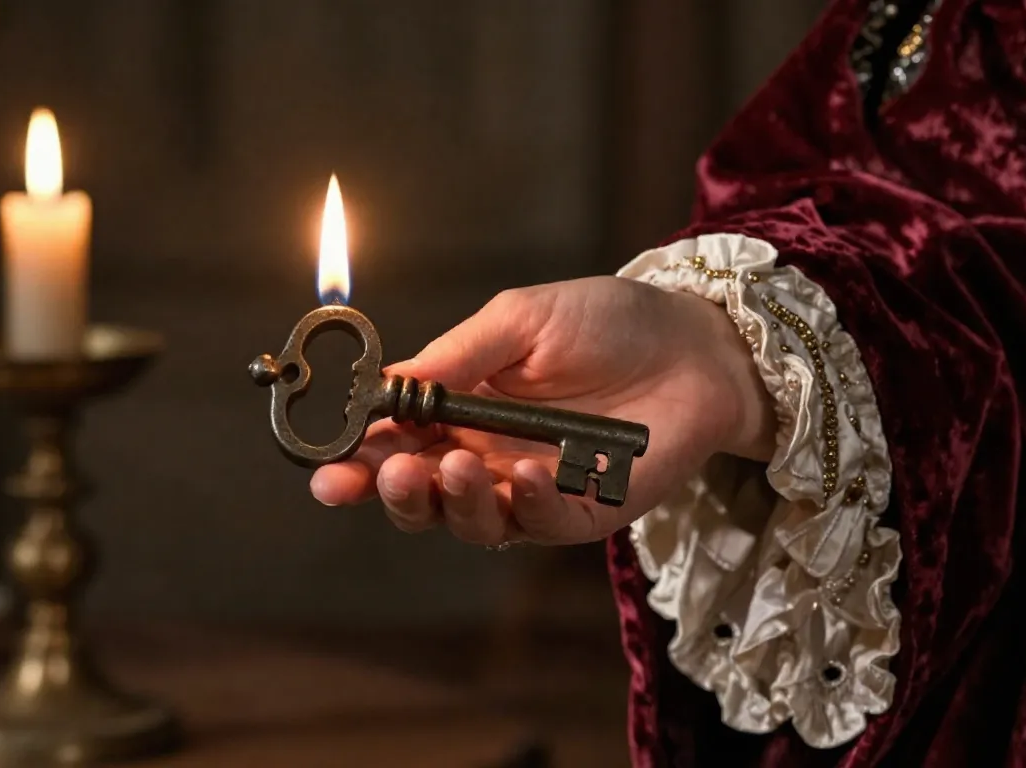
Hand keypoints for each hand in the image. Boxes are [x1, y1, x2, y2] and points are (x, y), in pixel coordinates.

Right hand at [310, 276, 774, 544]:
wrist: (695, 344)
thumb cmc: (606, 321)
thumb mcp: (522, 319)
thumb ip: (458, 354)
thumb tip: (387, 381)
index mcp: (459, 410)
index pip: (394, 444)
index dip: (357, 460)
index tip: (330, 469)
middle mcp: (485, 456)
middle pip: (421, 496)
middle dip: (394, 492)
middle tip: (390, 472)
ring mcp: (531, 491)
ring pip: (471, 522)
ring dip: (454, 502)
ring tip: (460, 466)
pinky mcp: (582, 513)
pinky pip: (540, 525)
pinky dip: (527, 506)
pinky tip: (528, 475)